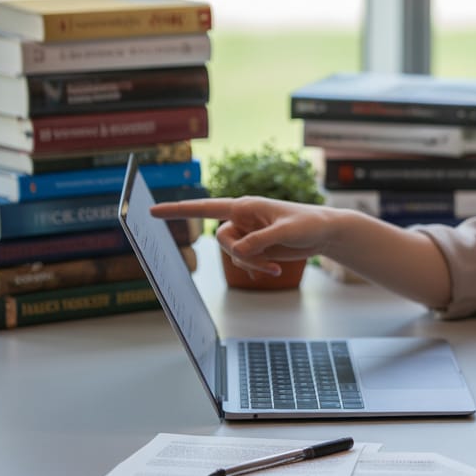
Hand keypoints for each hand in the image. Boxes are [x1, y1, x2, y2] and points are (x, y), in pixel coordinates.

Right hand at [149, 196, 337, 276]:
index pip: (204, 207)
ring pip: (233, 254)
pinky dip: (257, 267)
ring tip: (275, 267)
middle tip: (268, 262)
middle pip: (221, 241)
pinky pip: (243, 262)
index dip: (178, 210)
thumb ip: (261, 239)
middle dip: (241, 255)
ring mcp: (247, 233)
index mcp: (244, 206)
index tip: (152, 211)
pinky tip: (274, 269)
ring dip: (252, 263)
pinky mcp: (255, 246)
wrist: (323, 233)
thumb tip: (238, 250)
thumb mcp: (286, 232)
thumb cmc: (309, 223)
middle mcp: (241, 218)